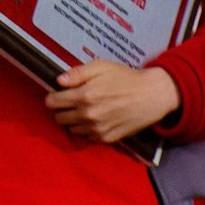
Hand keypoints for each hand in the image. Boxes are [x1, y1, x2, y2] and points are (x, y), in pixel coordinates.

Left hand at [45, 61, 181, 143]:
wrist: (152, 95)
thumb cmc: (126, 78)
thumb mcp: (101, 66)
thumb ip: (78, 73)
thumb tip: (59, 81)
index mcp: (84, 95)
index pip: (53, 102)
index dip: (52, 97)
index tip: (58, 94)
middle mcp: (88, 115)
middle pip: (59, 118)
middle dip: (61, 109)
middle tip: (71, 102)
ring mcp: (97, 129)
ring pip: (71, 129)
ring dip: (73, 121)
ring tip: (83, 111)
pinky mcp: (107, 138)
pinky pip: (87, 137)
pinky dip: (86, 129)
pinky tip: (94, 119)